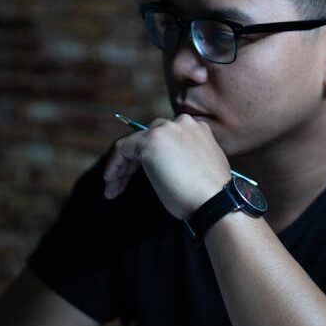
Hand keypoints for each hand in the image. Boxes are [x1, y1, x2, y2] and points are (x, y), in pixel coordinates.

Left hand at [103, 114, 230, 217]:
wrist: (214, 201)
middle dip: (134, 163)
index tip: (145, 176)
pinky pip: (123, 148)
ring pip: (134, 143)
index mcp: (199, 129)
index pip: (167, 138)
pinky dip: (115, 164)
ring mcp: (166, 130)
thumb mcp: (198, 168)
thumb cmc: (208, 195)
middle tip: (122, 184)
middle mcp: (182, 123)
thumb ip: (183, 158)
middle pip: (148, 138)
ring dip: (122, 167)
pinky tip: (111, 181)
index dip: (152, 159)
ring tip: (114, 188)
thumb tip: (165, 167)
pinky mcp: (150, 141)